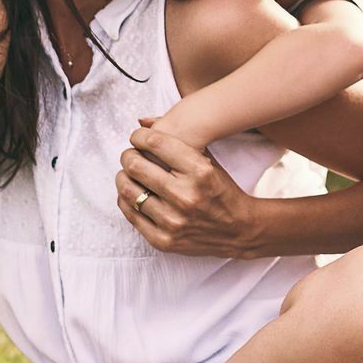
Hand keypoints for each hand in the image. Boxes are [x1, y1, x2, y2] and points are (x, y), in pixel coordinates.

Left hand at [116, 120, 263, 257]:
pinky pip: (130, 214)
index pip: (155, 143)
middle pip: (135, 165)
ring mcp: (173, 221)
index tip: (137, 137)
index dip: (139, 136)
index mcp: (200, 171)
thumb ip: (180, 143)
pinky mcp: (163, 240)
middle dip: (128, 155)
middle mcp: (186, 195)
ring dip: (123, 177)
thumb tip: (142, 122)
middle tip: (130, 155)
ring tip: (127, 173)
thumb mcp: (210, 162)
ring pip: (128, 190)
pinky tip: (132, 193)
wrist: (239, 230)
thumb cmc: (221, 191)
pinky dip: (126, 199)